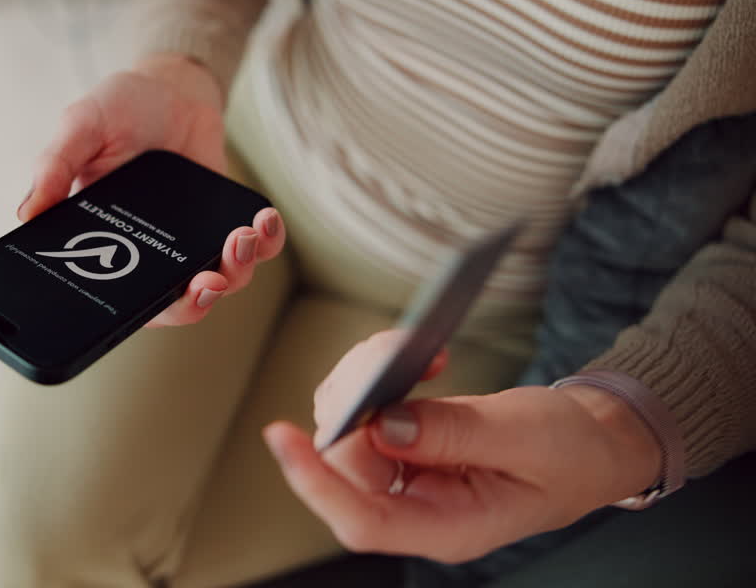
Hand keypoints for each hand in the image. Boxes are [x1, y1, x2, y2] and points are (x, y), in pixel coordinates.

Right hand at [19, 53, 284, 326]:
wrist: (172, 88)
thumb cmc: (119, 108)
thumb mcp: (79, 125)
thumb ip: (54, 165)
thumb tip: (27, 214)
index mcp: (105, 243)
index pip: (116, 298)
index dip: (138, 313)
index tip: (157, 303)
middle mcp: (148, 253)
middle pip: (173, 304)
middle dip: (196, 301)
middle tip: (209, 280)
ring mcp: (190, 242)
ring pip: (219, 283)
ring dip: (236, 272)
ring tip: (241, 238)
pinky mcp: (225, 225)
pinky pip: (252, 251)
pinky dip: (265, 243)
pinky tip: (262, 220)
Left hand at [264, 331, 660, 563]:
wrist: (593, 441)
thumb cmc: (571, 452)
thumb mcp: (526, 438)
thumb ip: (455, 435)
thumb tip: (383, 424)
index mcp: (448, 528)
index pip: (362, 521)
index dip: (316, 483)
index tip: (283, 436)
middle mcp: (415, 508)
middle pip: (344, 463)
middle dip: (352, 399)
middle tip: (391, 352)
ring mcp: (405, 476)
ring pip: (346, 427)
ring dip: (363, 379)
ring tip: (411, 348)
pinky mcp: (402, 443)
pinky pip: (363, 408)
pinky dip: (376, 374)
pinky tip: (414, 357)